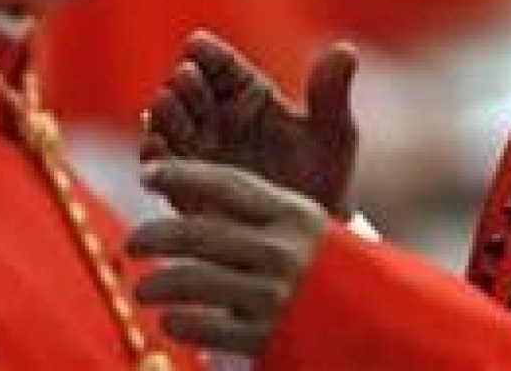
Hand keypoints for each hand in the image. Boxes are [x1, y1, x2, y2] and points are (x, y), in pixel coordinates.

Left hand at [128, 158, 330, 357]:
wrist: (379, 326)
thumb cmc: (328, 270)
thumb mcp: (306, 227)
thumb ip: (257, 212)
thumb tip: (190, 194)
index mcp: (296, 214)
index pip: (227, 185)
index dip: (182, 174)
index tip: (147, 173)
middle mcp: (285, 251)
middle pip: (198, 234)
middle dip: (154, 236)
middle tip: (131, 241)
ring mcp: (275, 296)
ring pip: (193, 281)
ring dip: (157, 284)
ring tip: (142, 288)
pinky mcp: (267, 338)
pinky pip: (205, 327)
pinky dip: (179, 322)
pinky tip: (170, 320)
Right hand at [142, 30, 359, 217]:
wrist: (311, 239)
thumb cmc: (325, 177)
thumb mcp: (333, 134)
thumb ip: (332, 94)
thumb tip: (346, 49)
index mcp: (250, 94)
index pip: (223, 64)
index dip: (208, 52)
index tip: (197, 45)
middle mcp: (218, 117)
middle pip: (190, 89)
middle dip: (184, 81)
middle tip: (185, 77)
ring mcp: (198, 151)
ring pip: (170, 123)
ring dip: (164, 112)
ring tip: (164, 105)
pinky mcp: (185, 186)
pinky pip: (161, 167)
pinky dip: (154, 154)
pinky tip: (154, 146)